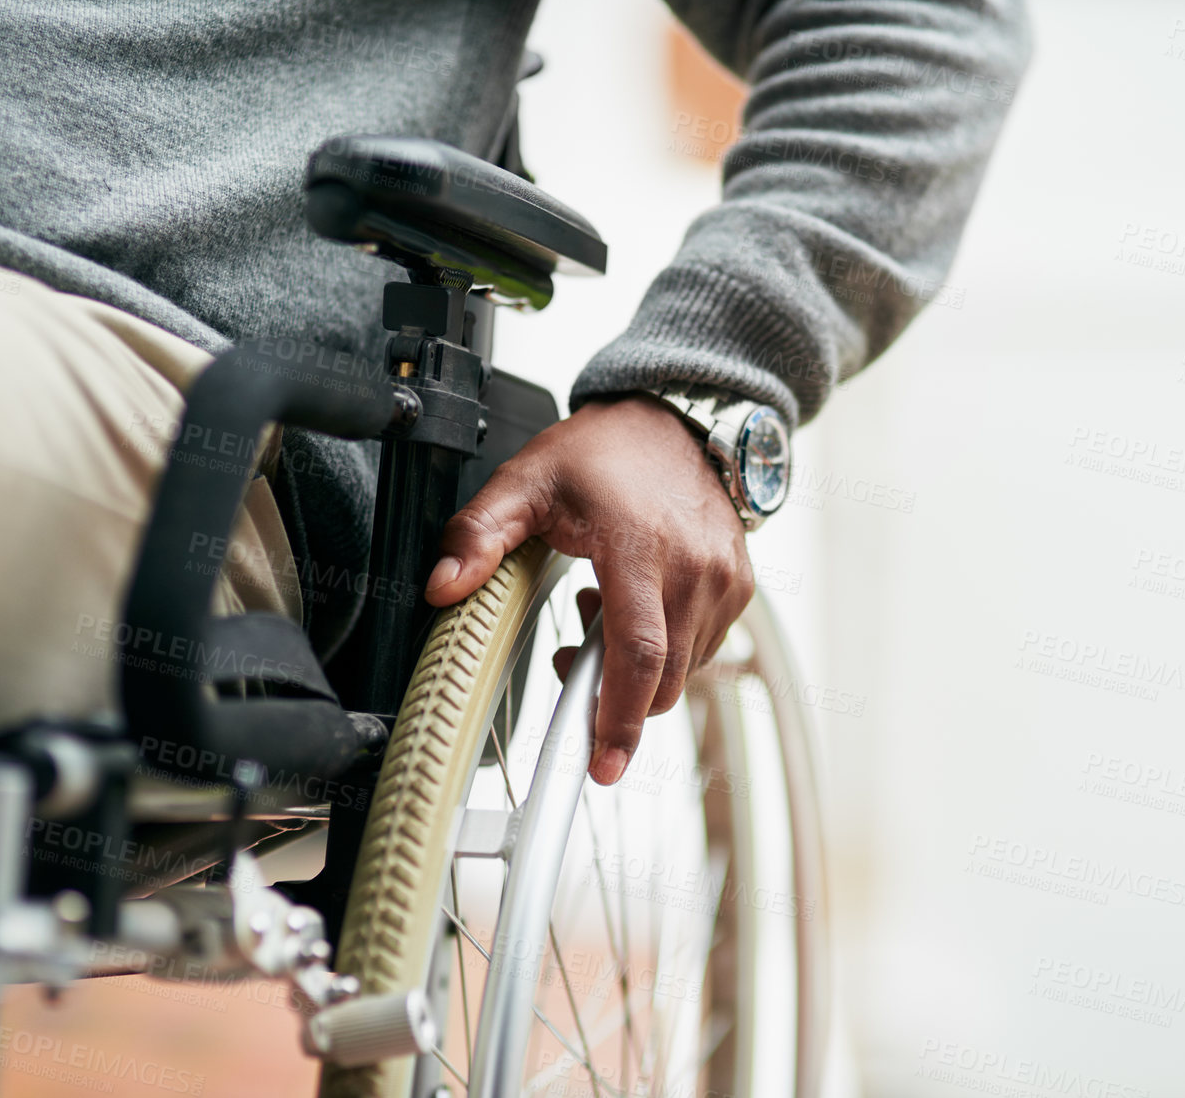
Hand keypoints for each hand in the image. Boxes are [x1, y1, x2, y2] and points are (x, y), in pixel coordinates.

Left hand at [423, 395, 754, 784]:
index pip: (637, 654)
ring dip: (638, 667)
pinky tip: (636, 606)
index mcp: (641, 549)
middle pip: (662, 678)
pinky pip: (703, 648)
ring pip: (683, 669)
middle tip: (571, 661)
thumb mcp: (525, 481)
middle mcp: (695, 569)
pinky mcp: (740, 587)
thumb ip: (479, 536)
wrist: (676, 420)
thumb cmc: (604, 452)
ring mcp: (725, 580)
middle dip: (616, 698)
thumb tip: (443, 589)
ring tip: (601, 612)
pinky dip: (666, 648)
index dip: (620, 719)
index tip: (602, 765)